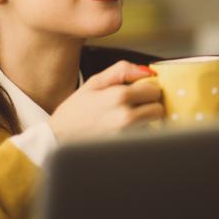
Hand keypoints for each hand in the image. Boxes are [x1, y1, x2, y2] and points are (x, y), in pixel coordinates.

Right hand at [48, 61, 163, 142]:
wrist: (58, 138)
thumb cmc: (75, 111)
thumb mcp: (95, 82)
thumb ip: (122, 70)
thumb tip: (146, 70)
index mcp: (119, 96)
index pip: (154, 90)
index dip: (147, 88)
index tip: (138, 91)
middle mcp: (126, 117)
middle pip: (159, 108)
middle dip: (150, 105)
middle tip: (134, 105)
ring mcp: (127, 136)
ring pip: (153, 125)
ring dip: (145, 121)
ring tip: (126, 119)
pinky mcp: (126, 148)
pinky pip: (144, 139)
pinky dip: (138, 134)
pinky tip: (122, 131)